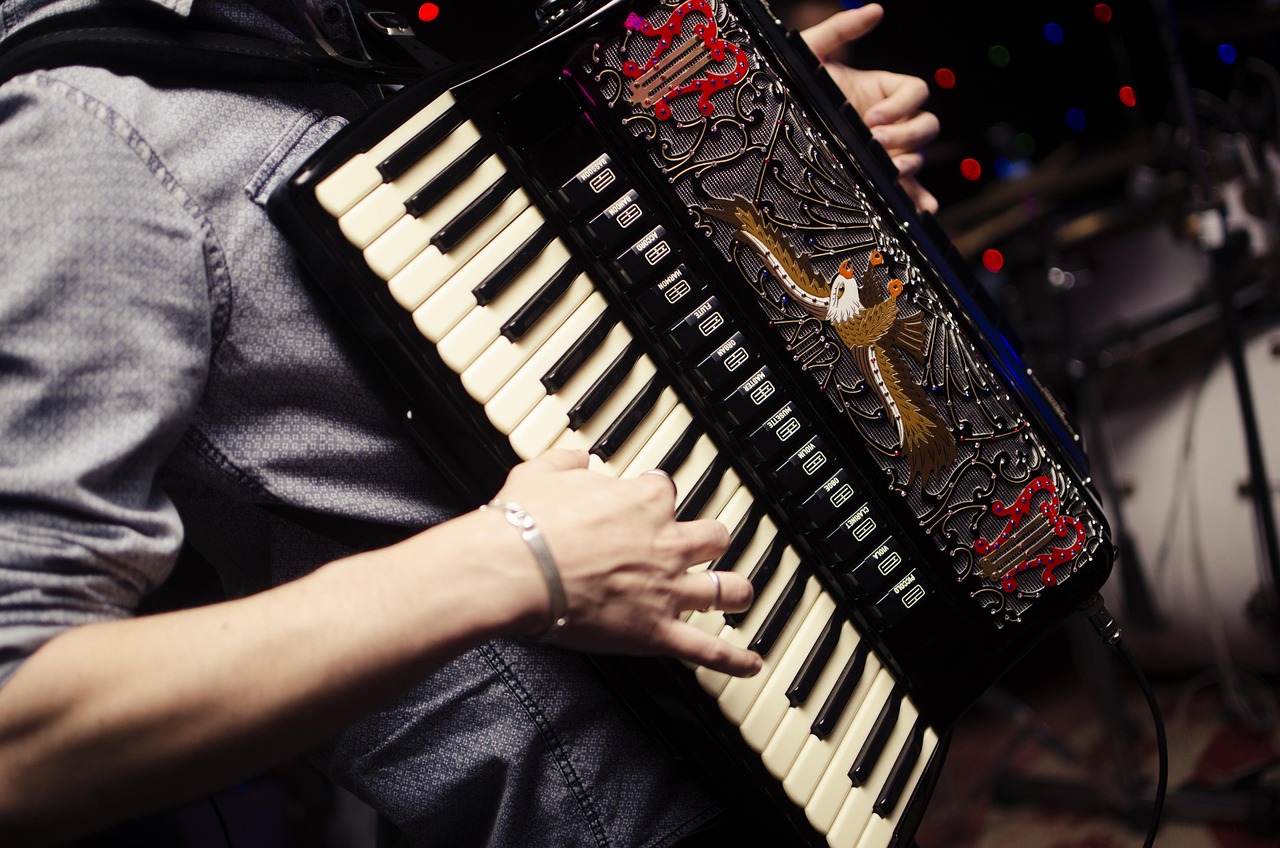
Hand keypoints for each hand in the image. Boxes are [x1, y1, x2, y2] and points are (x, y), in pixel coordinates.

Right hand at [490, 450, 759, 676]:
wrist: (516, 569)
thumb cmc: (526, 525)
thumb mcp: (542, 472)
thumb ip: (569, 462)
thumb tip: (580, 458)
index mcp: (643, 501)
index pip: (665, 490)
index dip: (656, 496)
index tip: (646, 502)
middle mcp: (666, 543)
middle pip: (712, 536)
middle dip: (708, 540)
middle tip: (698, 545)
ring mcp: (667, 590)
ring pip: (725, 589)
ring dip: (733, 591)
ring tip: (735, 595)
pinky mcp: (657, 632)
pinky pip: (709, 650)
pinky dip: (735, 659)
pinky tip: (751, 664)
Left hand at [801, 4, 939, 212]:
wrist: (768, 127)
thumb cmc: (790, 87)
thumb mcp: (811, 54)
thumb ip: (840, 29)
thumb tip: (876, 10)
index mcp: (881, 91)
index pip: (916, 92)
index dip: (901, 104)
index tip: (871, 115)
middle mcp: (889, 121)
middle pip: (927, 125)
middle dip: (906, 135)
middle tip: (876, 142)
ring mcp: (885, 151)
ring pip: (919, 157)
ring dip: (910, 164)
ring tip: (889, 170)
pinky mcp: (877, 177)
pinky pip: (906, 190)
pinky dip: (918, 199)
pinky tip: (924, 210)